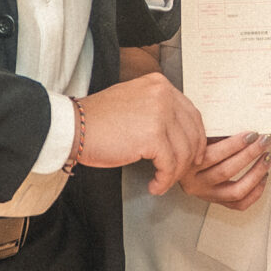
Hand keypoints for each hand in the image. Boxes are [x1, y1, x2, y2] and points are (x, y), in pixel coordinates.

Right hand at [77, 72, 205, 193]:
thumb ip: (158, 109)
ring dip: (175, 172)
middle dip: (190, 158)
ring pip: (184, 151)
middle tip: (181, 173)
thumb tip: (180, 132)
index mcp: (159, 84)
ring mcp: (159, 114)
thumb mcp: (134, 101)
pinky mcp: (152, 136)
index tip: (194, 154)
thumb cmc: (98, 120)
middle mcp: (163, 94)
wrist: (74, 128)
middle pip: (192, 132)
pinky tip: (154, 185)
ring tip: (162, 181)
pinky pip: (169, 165)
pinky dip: (164, 180)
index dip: (196, 138)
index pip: (191, 113)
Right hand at [177, 132, 270, 210]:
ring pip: (236, 191)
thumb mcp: (196, 134)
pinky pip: (240, 204)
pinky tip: (263, 177)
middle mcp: (194, 183)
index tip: (251, 134)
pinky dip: (255, 192)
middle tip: (264, 140)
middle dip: (250, 154)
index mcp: (186, 165)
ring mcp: (206, 195)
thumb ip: (213, 133)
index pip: (213, 155)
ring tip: (267, 157)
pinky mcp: (216, 201)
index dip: (235, 144)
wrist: (177, 161)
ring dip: (256, 173)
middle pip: (226, 171)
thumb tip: (242, 126)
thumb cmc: (191, 143)